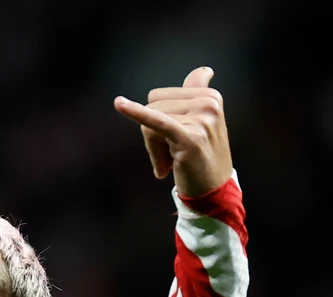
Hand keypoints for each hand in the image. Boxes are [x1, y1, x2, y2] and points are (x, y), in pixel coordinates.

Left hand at [114, 66, 232, 196]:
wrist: (213, 190)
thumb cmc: (201, 156)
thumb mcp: (203, 121)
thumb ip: (197, 93)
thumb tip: (204, 70)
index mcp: (210, 95)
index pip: (160, 97)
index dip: (159, 118)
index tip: (177, 136)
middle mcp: (209, 102)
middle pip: (153, 105)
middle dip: (153, 131)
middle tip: (172, 152)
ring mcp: (201, 119)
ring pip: (149, 119)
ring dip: (154, 145)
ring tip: (172, 159)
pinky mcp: (189, 137)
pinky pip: (155, 122)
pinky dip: (135, 113)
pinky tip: (119, 104)